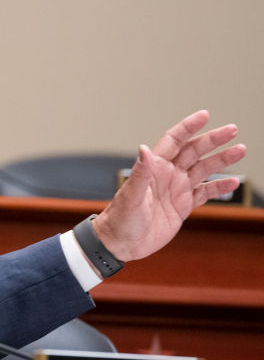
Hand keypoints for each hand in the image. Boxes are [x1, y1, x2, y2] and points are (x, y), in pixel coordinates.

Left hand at [94, 110, 245, 261]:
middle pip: (193, 152)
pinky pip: (204, 193)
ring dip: (221, 160)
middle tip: (232, 130)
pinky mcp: (182, 206)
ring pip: (203, 169)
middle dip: (212, 140)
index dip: (188, 127)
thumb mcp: (130, 195)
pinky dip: (219, 187)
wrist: (121, 243)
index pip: (173, 141)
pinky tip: (233, 182)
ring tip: (240, 150)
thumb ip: (140, 173)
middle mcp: (167, 175)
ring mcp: (176, 190)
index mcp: (154, 168)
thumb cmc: (120, 219)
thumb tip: (144, 149)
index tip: (204, 115)